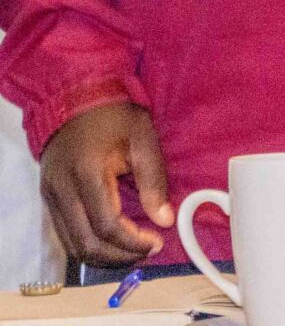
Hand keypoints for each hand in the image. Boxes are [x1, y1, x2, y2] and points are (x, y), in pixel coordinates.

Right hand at [39, 102, 171, 266]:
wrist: (74, 98)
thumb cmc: (114, 116)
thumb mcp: (143, 139)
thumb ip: (154, 181)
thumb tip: (164, 219)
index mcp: (87, 174)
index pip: (107, 225)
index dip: (132, 242)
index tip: (157, 242)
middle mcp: (63, 191)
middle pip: (85, 243)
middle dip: (118, 255)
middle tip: (146, 252)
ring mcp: (51, 197)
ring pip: (72, 244)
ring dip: (103, 255)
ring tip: (132, 252)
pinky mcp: (49, 198)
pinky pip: (66, 233)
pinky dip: (88, 245)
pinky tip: (111, 243)